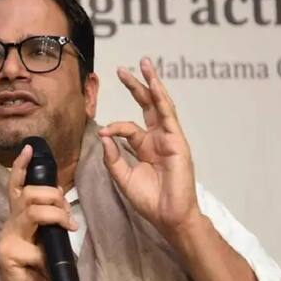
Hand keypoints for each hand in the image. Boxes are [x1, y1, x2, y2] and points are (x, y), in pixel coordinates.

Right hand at [0, 144, 77, 280]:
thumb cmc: (38, 269)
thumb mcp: (47, 240)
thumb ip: (49, 221)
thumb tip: (61, 203)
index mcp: (18, 217)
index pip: (16, 186)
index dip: (21, 166)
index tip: (29, 148)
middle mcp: (9, 224)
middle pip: (28, 194)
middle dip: (53, 196)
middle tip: (68, 214)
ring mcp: (7, 240)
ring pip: (32, 212)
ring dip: (56, 215)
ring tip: (68, 228)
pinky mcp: (9, 256)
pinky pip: (34, 246)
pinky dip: (47, 254)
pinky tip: (47, 264)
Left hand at [99, 57, 202, 241]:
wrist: (167, 216)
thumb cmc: (148, 199)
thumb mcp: (123, 176)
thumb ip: (112, 157)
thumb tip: (103, 134)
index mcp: (144, 147)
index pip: (127, 127)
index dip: (114, 127)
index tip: (103, 131)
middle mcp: (157, 139)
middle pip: (146, 106)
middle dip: (136, 87)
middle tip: (123, 70)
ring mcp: (169, 138)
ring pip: (160, 105)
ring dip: (152, 84)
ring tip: (145, 64)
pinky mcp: (177, 142)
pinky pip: (168, 116)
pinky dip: (161, 99)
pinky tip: (154, 85)